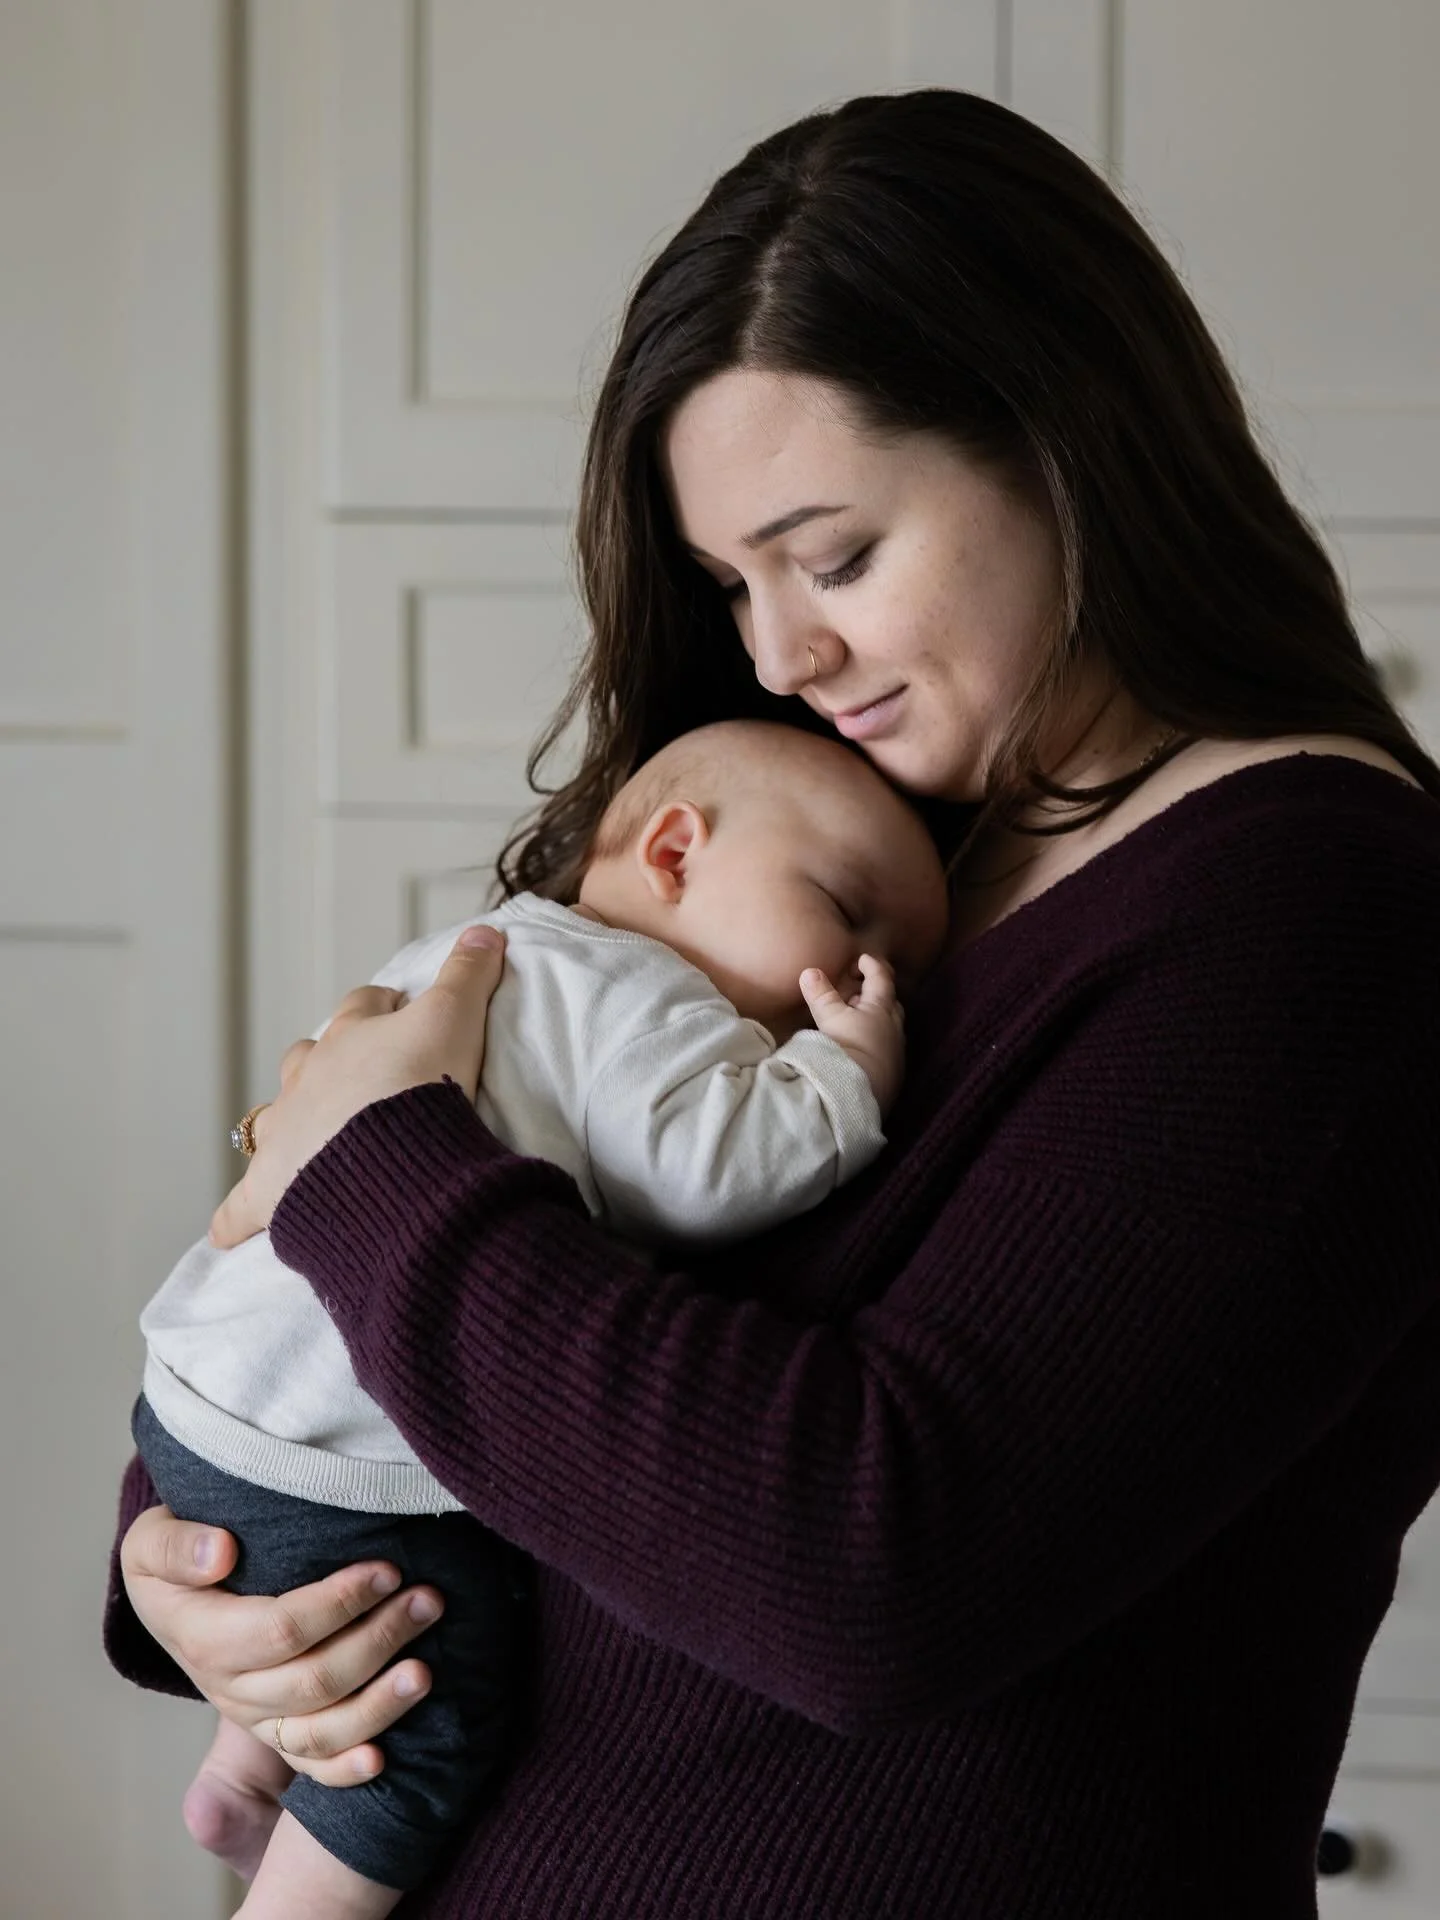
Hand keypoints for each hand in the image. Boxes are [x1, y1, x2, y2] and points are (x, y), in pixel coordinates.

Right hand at [120, 1506, 444, 1785]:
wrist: (173, 1595)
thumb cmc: (176, 1557)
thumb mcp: (151, 1540)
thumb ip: (177, 1548)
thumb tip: (222, 1554)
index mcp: (204, 1639)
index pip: (282, 1630)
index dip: (338, 1604)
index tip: (387, 1570)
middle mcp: (231, 1689)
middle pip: (314, 1679)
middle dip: (379, 1639)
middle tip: (428, 1600)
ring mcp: (256, 1717)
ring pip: (320, 1729)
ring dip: (379, 1704)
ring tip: (426, 1670)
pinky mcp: (275, 1732)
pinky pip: (311, 1766)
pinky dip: (345, 1770)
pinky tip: (384, 1759)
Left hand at [210, 924, 505, 1247]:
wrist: (386, 1157)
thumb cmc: (421, 1086)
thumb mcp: (456, 1019)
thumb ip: (469, 976)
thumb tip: (487, 930)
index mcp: (352, 1040)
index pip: (364, 1008)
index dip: (382, 1007)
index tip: (399, 1009)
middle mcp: (309, 1079)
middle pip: (309, 1056)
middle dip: (328, 1061)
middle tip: (356, 1076)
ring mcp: (285, 1134)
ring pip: (270, 1118)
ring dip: (284, 1122)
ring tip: (300, 1135)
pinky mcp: (272, 1193)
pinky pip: (243, 1208)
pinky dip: (235, 1218)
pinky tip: (228, 1232)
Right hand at [800, 954, 904, 1113]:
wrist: (862, 1090)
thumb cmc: (849, 1045)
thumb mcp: (831, 1018)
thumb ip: (821, 995)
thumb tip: (810, 971)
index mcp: (882, 1009)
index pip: (881, 980)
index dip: (872, 966)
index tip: (863, 959)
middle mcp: (894, 1028)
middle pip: (890, 1005)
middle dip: (876, 997)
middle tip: (859, 995)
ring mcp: (896, 1052)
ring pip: (890, 1029)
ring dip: (876, 1023)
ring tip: (857, 1023)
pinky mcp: (893, 1075)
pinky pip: (887, 1051)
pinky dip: (876, 1045)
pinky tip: (862, 1051)